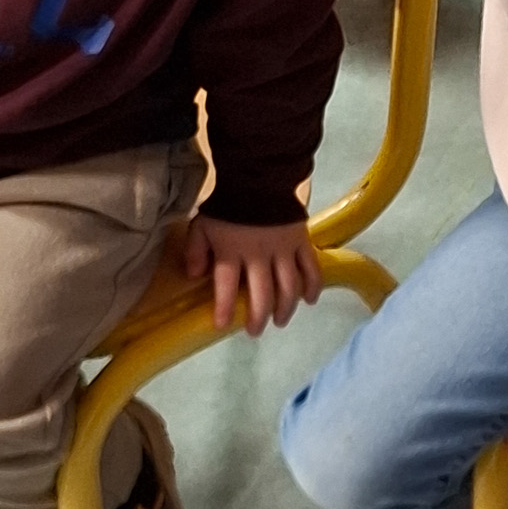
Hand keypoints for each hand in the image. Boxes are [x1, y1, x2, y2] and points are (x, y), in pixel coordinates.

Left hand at [183, 215, 321, 335]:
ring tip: (280, 320)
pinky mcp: (301, 242)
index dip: (225, 308)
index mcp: (232, 252)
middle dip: (259, 317)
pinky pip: (311, 268)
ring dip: (285, 308)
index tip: (222, 325)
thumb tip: (195, 276)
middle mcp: (259, 256)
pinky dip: (312, 286)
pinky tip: (309, 300)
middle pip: (262, 294)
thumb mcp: (202, 226)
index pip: (227, 287)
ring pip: (288, 287)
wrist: (259, 178)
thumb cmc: (228, 205)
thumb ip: (196, 251)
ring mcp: (283, 250)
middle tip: (256, 331)